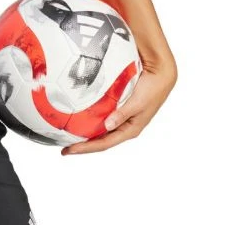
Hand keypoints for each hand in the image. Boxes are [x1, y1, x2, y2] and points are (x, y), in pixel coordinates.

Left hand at [61, 62, 176, 155]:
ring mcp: (121, 118)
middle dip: (83, 145)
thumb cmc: (151, 90)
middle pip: (100, 140)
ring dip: (86, 134)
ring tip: (69, 136)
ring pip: (101, 131)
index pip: (104, 143)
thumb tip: (107, 126)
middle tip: (64, 148)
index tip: (69, 150)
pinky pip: (102, 118)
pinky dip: (91, 121)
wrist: (160, 75)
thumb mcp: (137, 103)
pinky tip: (80, 119)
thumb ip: (122, 114)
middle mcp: (124, 127)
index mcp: (130, 129)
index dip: (86, 148)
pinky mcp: (119, 109)